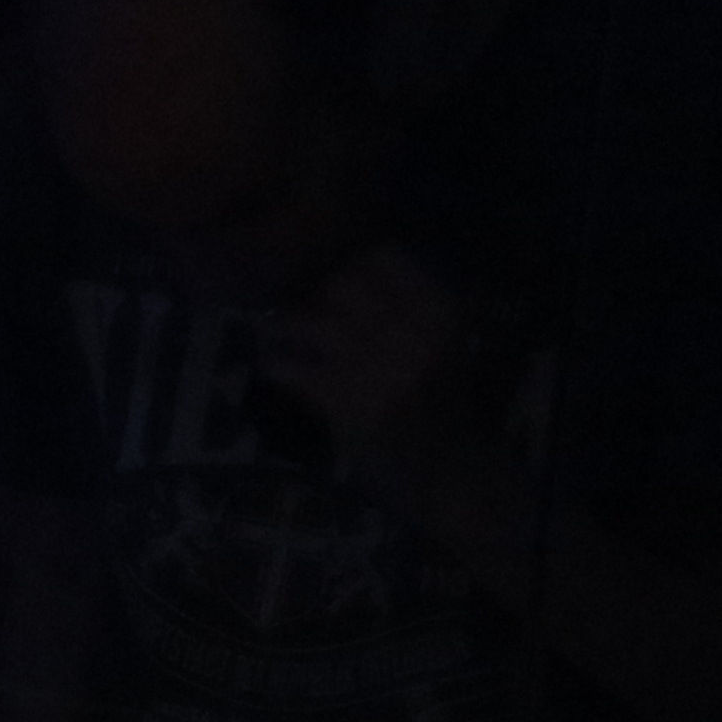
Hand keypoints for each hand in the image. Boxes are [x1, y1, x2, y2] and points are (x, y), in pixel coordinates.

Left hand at [251, 245, 506, 495]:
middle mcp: (410, 333)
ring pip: (310, 320)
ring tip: (277, 332)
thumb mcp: (443, 341)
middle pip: (342, 283)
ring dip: (287, 325)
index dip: (353, 265)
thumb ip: (408, 304)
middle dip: (320, 295)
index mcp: (438, 310)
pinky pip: (291, 369)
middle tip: (310, 311)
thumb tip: (348, 267)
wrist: (447, 464)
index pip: (383, 256)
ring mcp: (376, 367)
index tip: (340, 283)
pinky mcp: (345, 402)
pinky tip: (274, 369)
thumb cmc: (440, 400)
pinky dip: (276, 367)